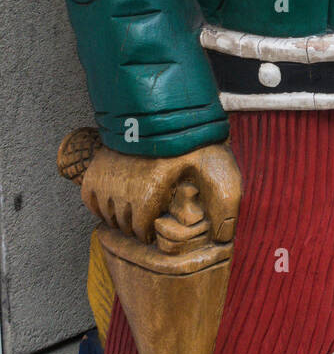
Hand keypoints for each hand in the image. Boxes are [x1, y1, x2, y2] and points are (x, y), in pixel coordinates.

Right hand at [80, 142, 241, 245]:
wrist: (165, 114)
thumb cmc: (195, 147)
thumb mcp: (217, 174)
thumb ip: (225, 206)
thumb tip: (224, 239)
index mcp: (147, 194)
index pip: (141, 233)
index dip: (152, 232)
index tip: (160, 223)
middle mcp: (121, 189)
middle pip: (123, 225)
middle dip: (137, 225)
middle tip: (150, 213)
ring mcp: (104, 179)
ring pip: (106, 215)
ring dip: (119, 216)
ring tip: (135, 206)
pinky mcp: (94, 170)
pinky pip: (89, 200)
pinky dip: (100, 204)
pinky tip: (117, 198)